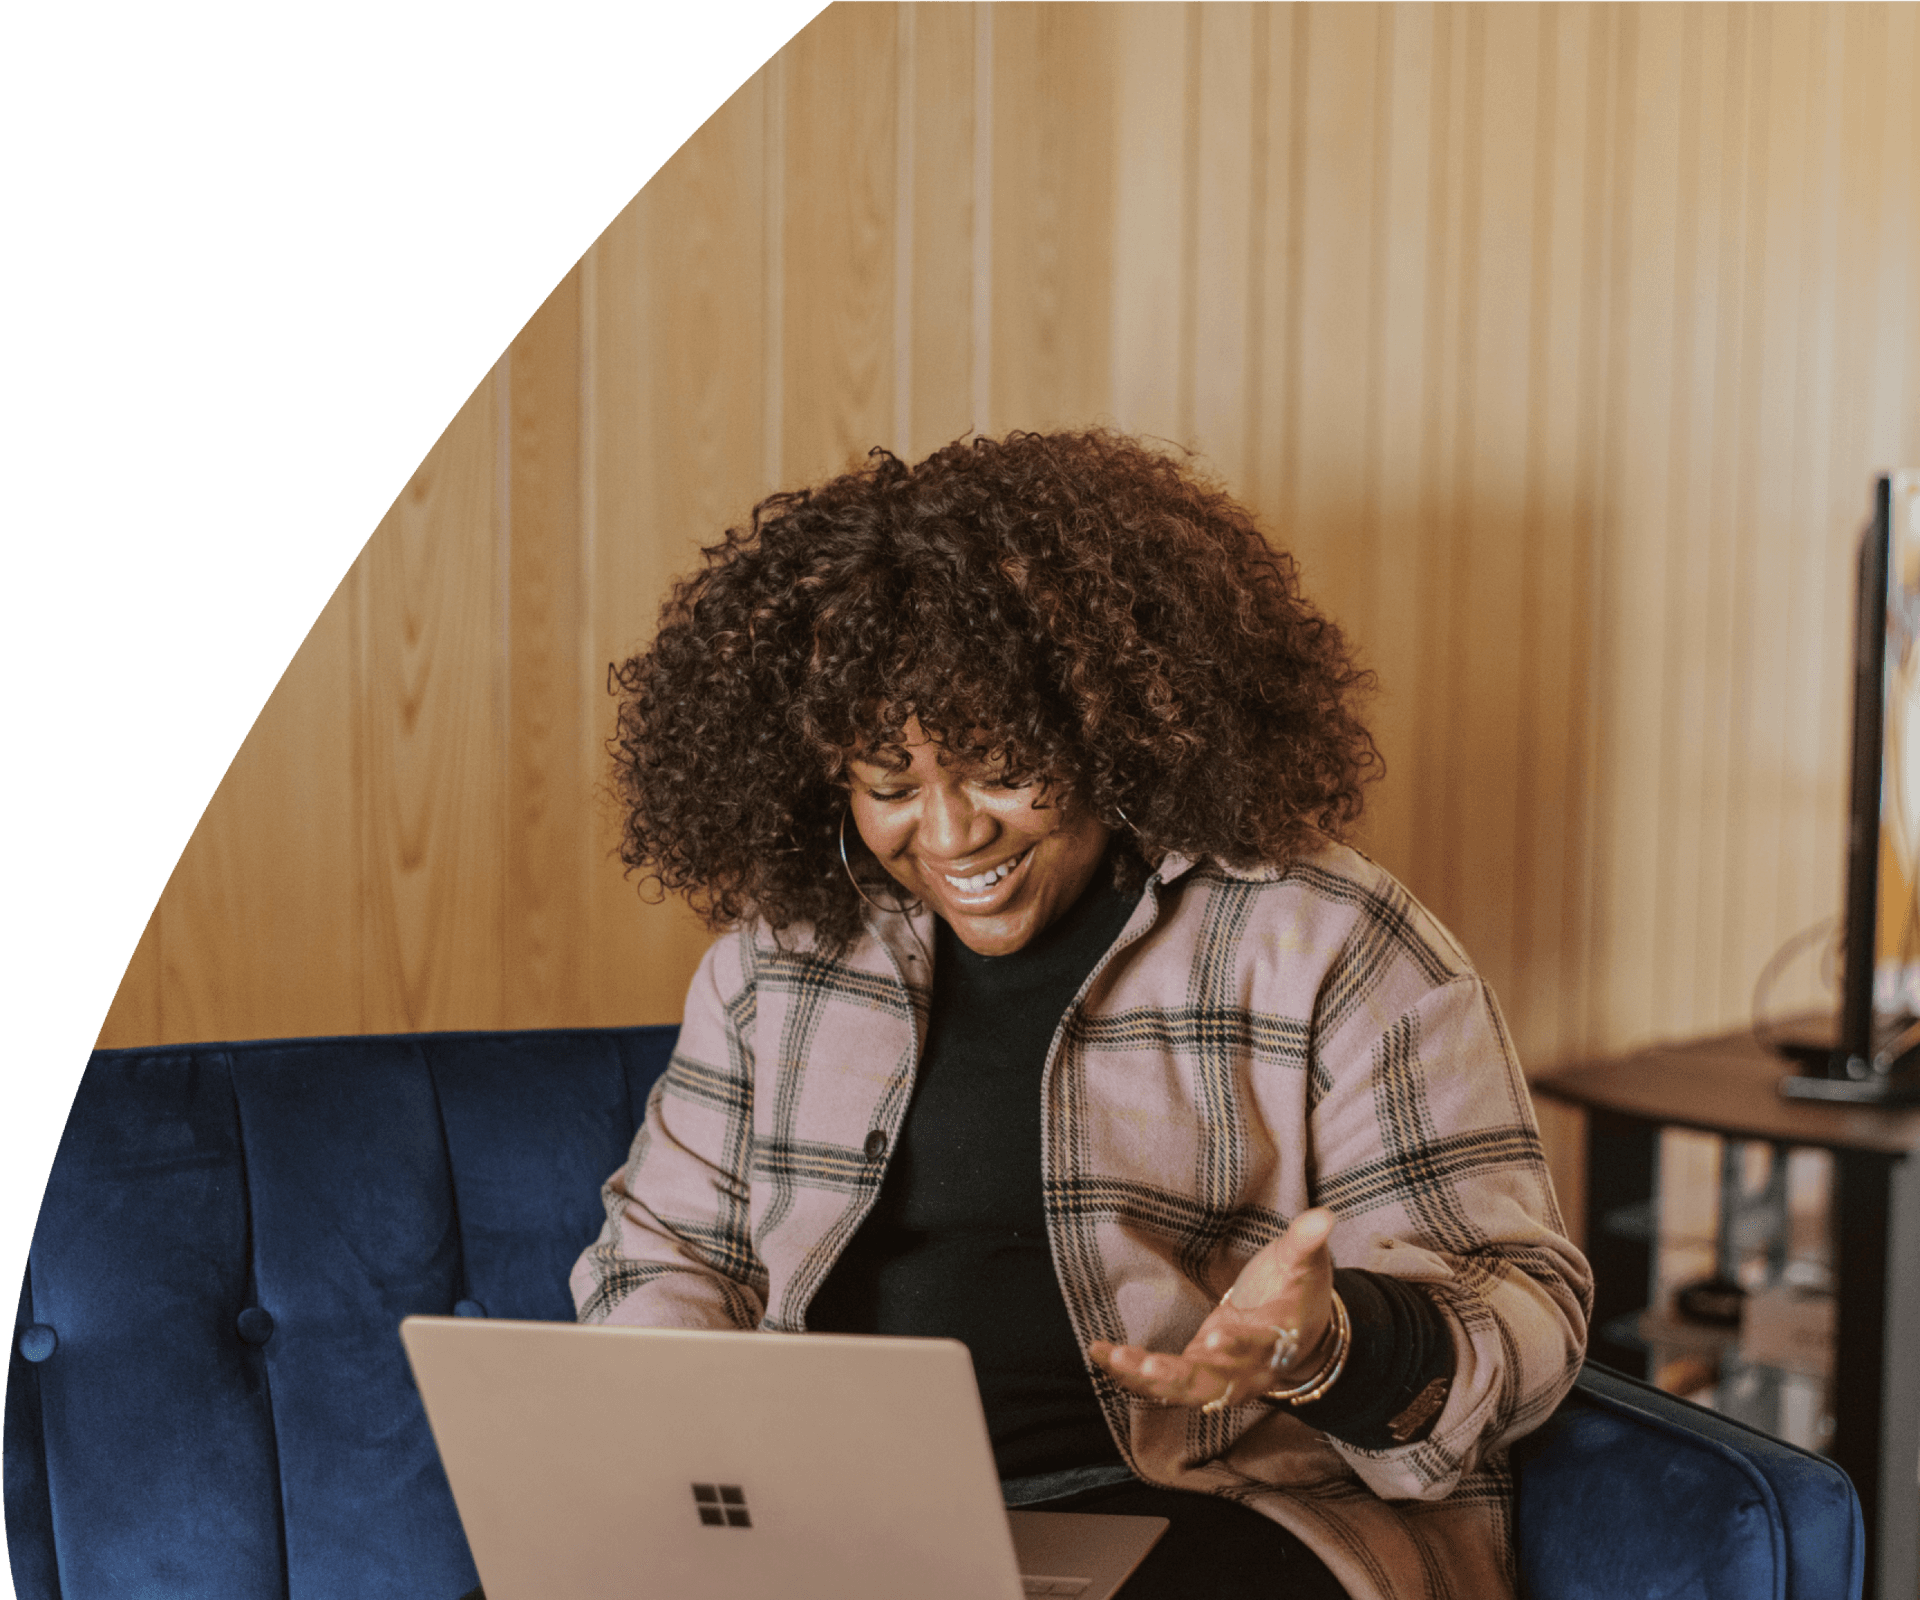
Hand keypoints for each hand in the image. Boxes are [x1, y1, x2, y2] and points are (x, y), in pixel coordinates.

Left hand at [1087, 1207, 1336, 1409]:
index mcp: (1278, 1339)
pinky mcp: (1197, 1374)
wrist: (1298, 1334)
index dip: (1239, 1343)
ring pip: (1184, 1389)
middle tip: (1150, 1367)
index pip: (1259, 1344)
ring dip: (1147, 1379)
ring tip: (1114, 1358)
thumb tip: (1324, 1214)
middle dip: (1182, 1376)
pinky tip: (1099, 1354)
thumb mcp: (1305, 1263)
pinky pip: (1163, 1384)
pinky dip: (1130, 1373)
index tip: (1216, 1336)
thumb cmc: (1297, 1292)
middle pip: (1216, 1381)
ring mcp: (1221, 1378)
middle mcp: (1249, 1369)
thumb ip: (1306, 1241)